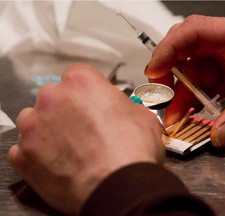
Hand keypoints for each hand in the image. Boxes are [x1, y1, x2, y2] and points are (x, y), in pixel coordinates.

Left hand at [8, 63, 163, 214]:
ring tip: (67, 147)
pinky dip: (37, 155)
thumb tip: (117, 111)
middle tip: (82, 129)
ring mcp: (33, 127)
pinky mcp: (23, 156)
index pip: (77, 76)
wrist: (120, 186)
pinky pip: (24, 149)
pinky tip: (56, 164)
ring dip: (46, 129)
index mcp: (81, 81)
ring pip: (33, 120)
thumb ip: (120, 105)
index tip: (91, 104)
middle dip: (66, 109)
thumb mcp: (141, 115)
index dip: (86, 92)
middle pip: (53, 97)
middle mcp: (52, 97)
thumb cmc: (133, 149)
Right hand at [145, 15, 224, 147]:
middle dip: (169, 74)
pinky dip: (195, 100)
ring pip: (194, 73)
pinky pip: (206, 86)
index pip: (194, 33)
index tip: (154, 71)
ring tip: (174, 117)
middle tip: (160, 96)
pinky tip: (191, 113)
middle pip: (187, 53)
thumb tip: (219, 135)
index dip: (169, 49)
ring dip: (181, 95)